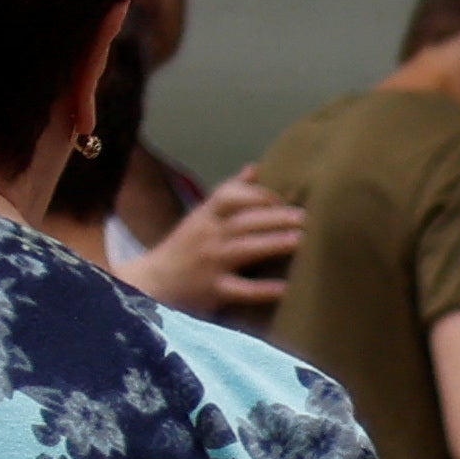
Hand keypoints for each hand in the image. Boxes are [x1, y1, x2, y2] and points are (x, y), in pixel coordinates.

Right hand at [119, 172, 300, 316]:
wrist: (153, 283)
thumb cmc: (185, 247)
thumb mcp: (202, 216)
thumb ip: (229, 193)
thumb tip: (255, 168)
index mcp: (206, 215)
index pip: (230, 195)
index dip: (258, 194)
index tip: (283, 198)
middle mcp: (209, 236)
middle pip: (245, 220)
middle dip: (276, 216)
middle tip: (306, 217)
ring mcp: (212, 263)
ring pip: (246, 249)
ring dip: (274, 243)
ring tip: (301, 240)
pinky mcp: (215, 291)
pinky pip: (242, 290)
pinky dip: (264, 289)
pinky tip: (286, 288)